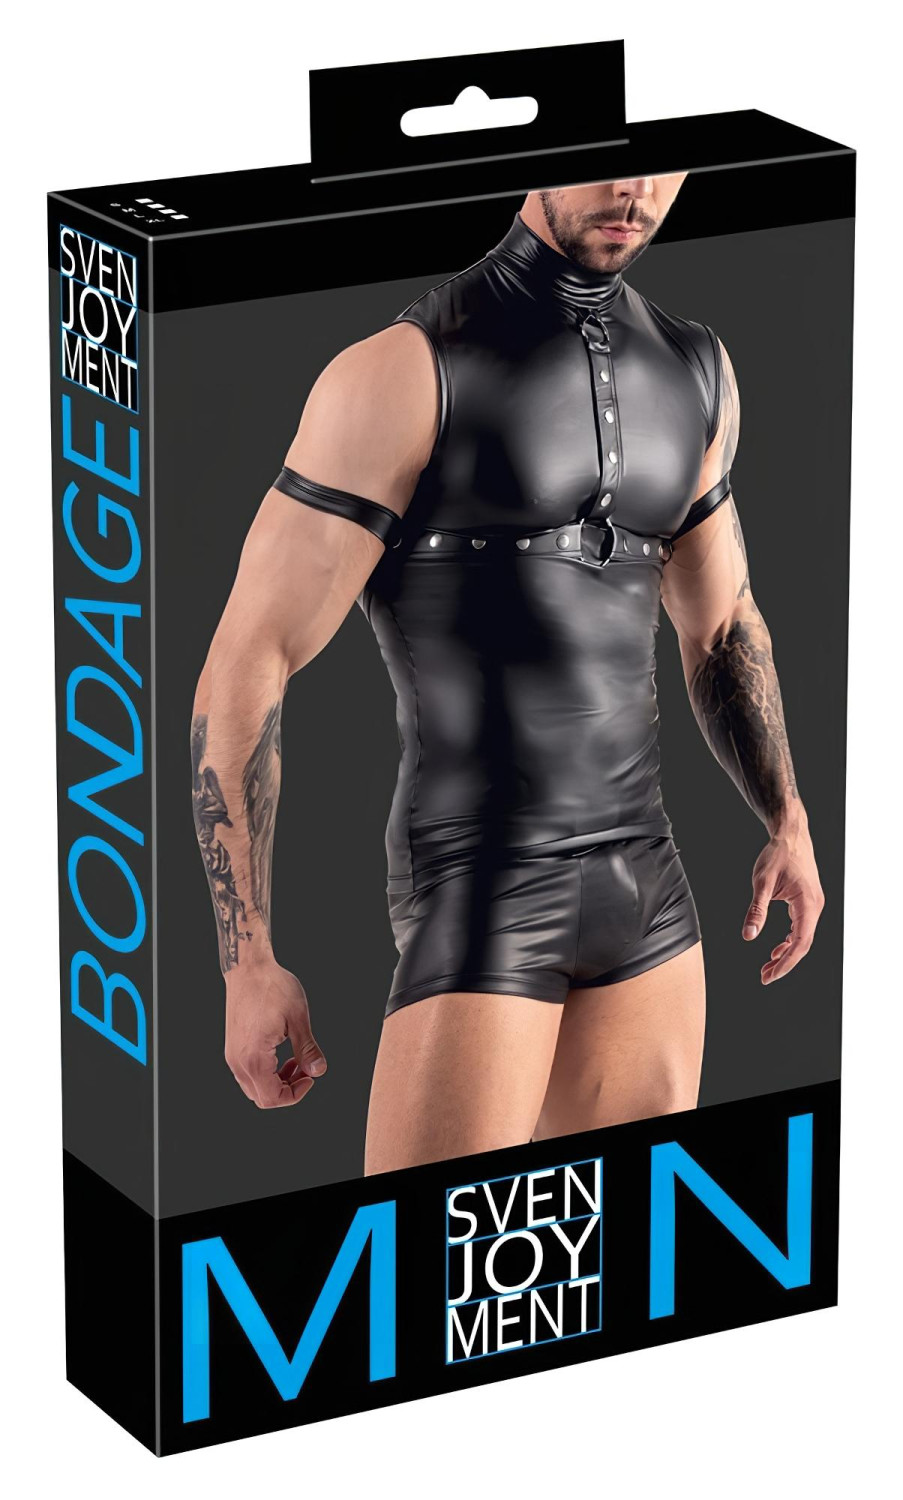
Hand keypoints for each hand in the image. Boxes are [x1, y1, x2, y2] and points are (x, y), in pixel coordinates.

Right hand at [224, 960, 326, 1106]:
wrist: (247, 967)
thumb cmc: (272, 986)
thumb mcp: (297, 1018)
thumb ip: (307, 1049)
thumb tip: (319, 1071)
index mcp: (253, 1058)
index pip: (272, 1098)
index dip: (295, 1094)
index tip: (310, 1076)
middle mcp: (238, 1061)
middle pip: (262, 1097)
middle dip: (287, 1089)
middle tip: (305, 1069)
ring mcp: (232, 1054)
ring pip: (254, 1086)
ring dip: (277, 1081)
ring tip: (295, 1060)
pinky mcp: (233, 1046)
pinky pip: (248, 1072)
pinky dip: (266, 1071)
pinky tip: (281, 1053)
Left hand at [742, 821, 824, 983]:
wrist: (791, 835)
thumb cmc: (778, 855)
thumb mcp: (762, 882)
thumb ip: (756, 910)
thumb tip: (748, 935)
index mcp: (808, 904)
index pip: (800, 943)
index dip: (785, 963)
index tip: (769, 975)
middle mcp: (815, 906)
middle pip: (803, 945)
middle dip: (784, 963)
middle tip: (764, 976)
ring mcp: (814, 904)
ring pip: (803, 938)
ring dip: (787, 954)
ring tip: (768, 966)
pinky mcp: (808, 902)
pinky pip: (802, 928)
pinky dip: (790, 941)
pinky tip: (777, 949)